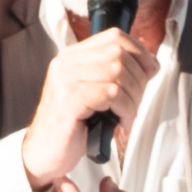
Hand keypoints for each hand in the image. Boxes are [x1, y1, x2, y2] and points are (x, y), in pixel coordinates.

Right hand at [22, 20, 159, 190]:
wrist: (41, 155)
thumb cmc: (68, 129)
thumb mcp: (92, 95)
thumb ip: (113, 76)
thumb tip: (149, 66)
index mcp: (70, 58)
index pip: (114, 37)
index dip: (139, 52)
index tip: (149, 71)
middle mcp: (65, 63)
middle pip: (119, 54)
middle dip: (139, 80)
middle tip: (135, 102)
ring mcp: (65, 79)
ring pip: (119, 73)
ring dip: (133, 98)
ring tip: (127, 115)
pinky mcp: (70, 98)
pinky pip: (112, 93)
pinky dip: (125, 109)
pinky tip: (120, 122)